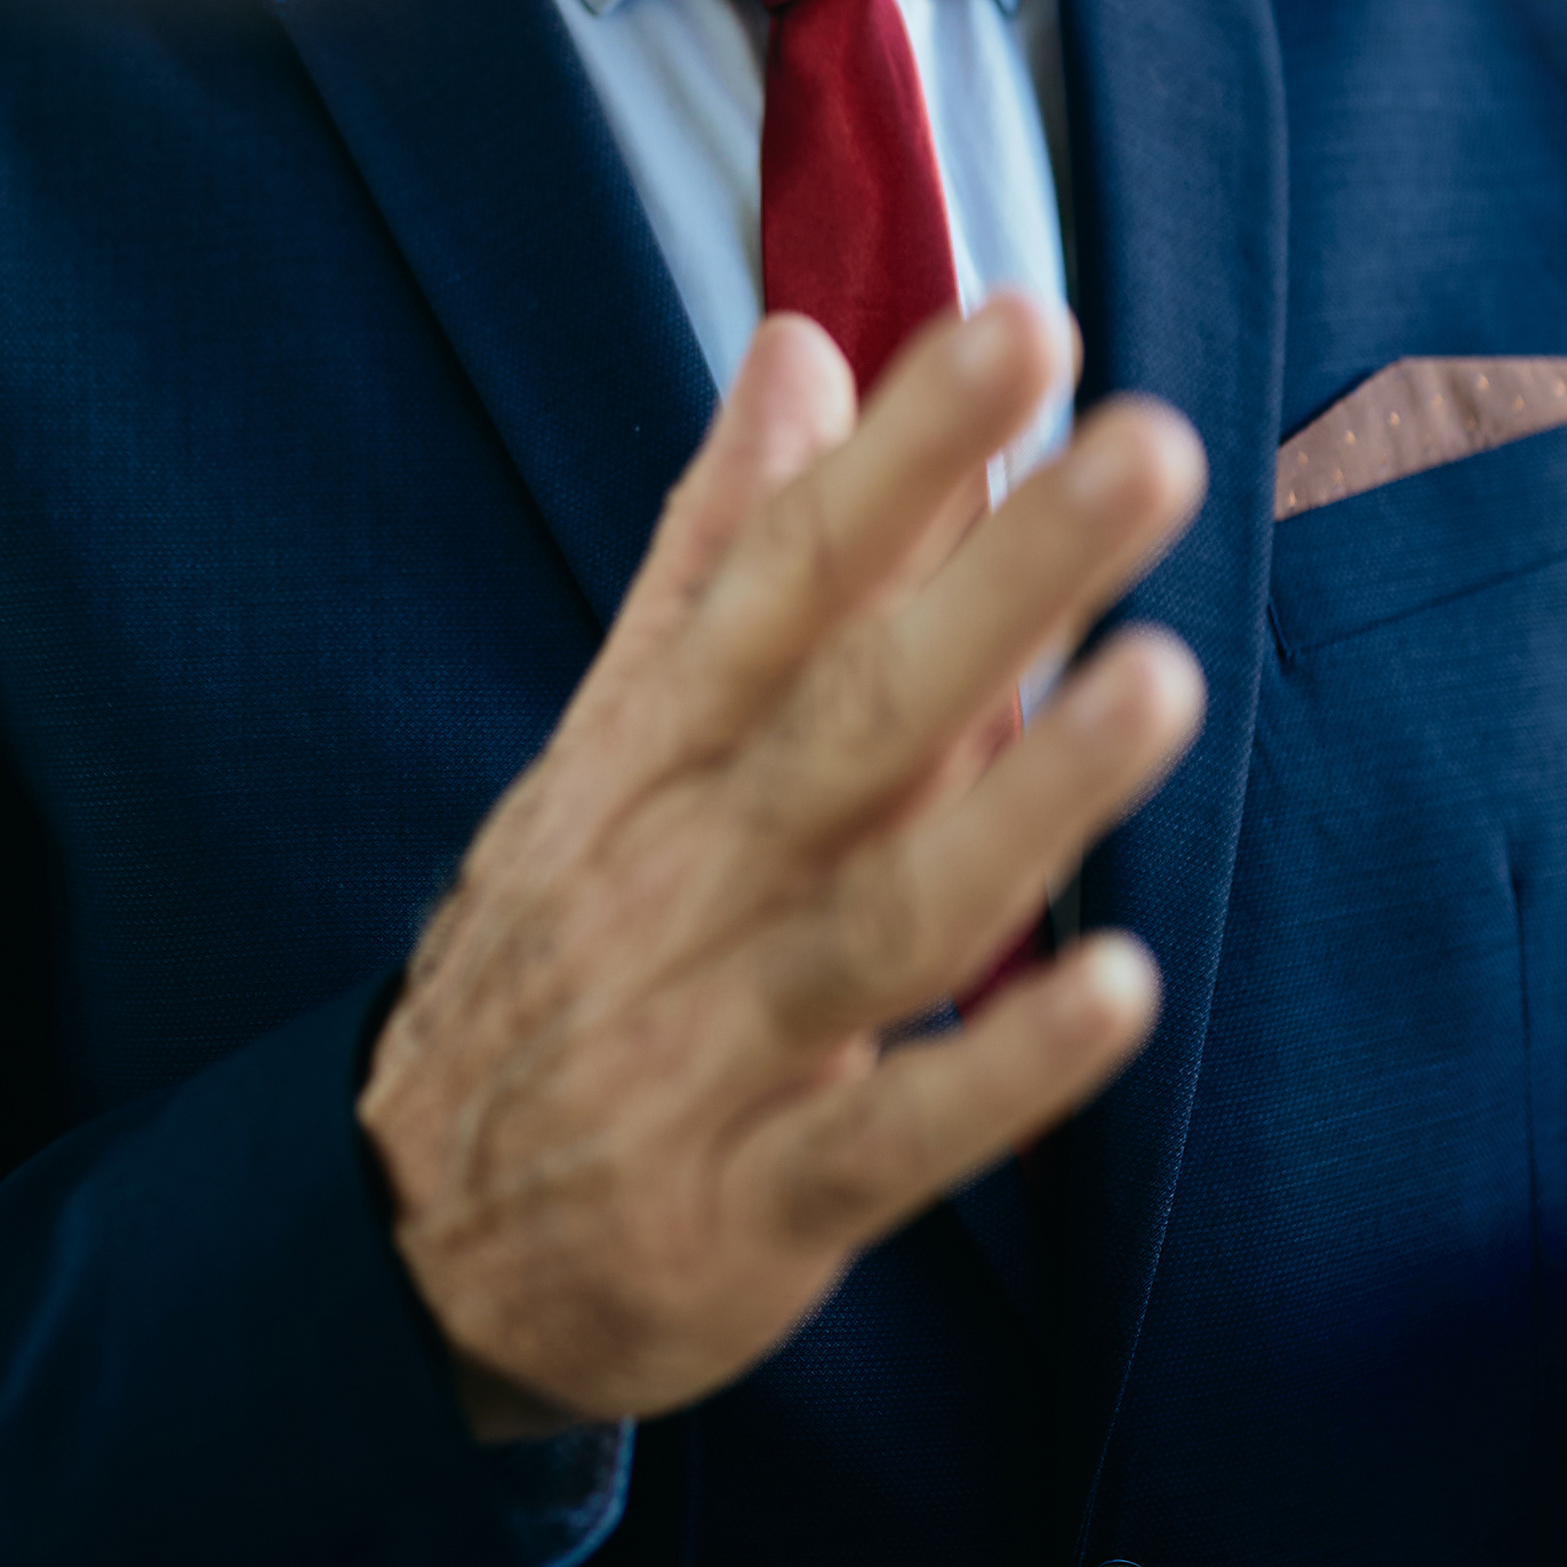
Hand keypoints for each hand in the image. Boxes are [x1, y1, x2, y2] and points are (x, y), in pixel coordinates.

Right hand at [358, 299, 1209, 1436]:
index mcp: (653, 753)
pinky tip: (1118, 991)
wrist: (406, 1238)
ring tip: (1160, 679)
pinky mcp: (757, 1205)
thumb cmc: (562, 946)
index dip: (899, 452)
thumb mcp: (610, 740)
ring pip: (886, 912)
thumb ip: (716, 548)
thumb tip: (804, 346)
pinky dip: (997, 1072)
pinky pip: (890, 1136)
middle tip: (1146, 447)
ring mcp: (718, 1044)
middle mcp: (685, 878)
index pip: (782, 573)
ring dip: (1026, 802)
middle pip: (854, 713)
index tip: (1018, 327)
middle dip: (1000, 579)